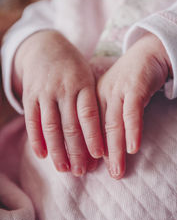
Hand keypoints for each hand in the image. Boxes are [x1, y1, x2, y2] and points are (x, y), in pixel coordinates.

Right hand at [13, 30, 103, 175]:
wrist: (45, 47)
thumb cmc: (73, 67)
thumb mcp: (87, 76)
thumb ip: (92, 100)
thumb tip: (104, 132)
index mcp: (83, 83)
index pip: (89, 115)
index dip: (93, 136)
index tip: (99, 157)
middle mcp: (64, 88)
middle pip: (70, 125)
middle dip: (76, 151)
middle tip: (81, 172)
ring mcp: (45, 92)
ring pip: (51, 126)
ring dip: (57, 150)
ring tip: (64, 169)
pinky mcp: (30, 95)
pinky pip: (32, 120)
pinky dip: (36, 139)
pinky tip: (42, 155)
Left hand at [97, 33, 171, 178]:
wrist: (147, 54)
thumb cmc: (129, 80)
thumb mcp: (113, 96)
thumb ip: (107, 117)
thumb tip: (104, 148)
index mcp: (92, 97)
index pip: (86, 128)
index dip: (85, 149)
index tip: (87, 168)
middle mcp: (101, 94)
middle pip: (96, 129)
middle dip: (96, 155)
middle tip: (94, 175)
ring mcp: (117, 91)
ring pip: (113, 124)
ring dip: (115, 150)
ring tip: (117, 171)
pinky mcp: (134, 88)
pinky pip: (132, 113)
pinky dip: (133, 131)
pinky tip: (133, 148)